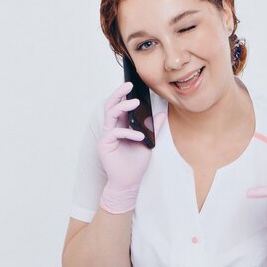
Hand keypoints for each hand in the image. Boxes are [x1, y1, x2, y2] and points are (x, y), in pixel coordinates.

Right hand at [98, 82, 166, 213]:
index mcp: (121, 126)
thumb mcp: (149, 142)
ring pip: (110, 114)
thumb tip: (161, 114)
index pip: (120, 106)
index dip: (124, 95)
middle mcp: (112, 128)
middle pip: (111, 105)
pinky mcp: (104, 145)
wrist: (129, 183)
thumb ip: (153, 128)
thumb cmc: (136, 164)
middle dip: (119, 93)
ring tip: (135, 102)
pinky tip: (140, 136)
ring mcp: (107, 136)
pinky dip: (128, 132)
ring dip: (122, 106)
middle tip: (128, 84)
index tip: (132, 84)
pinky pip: (116, 133)